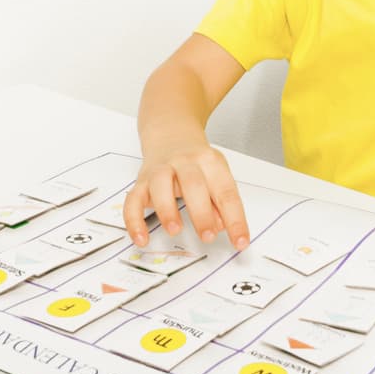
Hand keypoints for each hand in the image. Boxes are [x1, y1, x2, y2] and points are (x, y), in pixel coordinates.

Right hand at [123, 140, 249, 250]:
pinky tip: (141, 238)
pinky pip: (133, 200)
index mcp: (210, 162)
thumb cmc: (196, 161)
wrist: (171, 131)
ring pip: (160, 185)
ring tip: (175, 230)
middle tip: (208, 237)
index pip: (226, 192)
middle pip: (194, 185)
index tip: (241, 242)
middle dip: (201, 214)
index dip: (235, 219)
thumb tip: (221, 226)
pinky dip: (134, 221)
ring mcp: (161, 169)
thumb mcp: (215, 175)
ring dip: (167, 209)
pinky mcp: (142, 180)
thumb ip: (219, 202)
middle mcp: (185, 162)